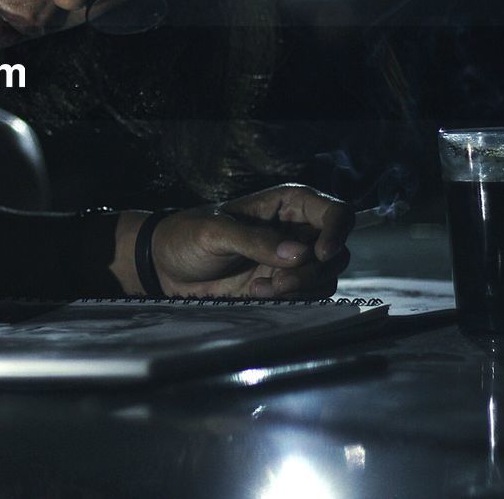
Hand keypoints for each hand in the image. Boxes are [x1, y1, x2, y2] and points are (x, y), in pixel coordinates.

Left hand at [151, 184, 353, 298]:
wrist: (166, 268)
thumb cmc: (186, 236)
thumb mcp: (214, 232)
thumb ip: (256, 240)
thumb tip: (300, 252)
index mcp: (287, 204)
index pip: (336, 212)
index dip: (337, 231)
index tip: (320, 254)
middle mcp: (298, 229)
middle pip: (337, 251)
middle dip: (313, 270)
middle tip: (279, 281)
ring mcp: (293, 259)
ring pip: (327, 276)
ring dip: (302, 287)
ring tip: (262, 288)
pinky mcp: (285, 285)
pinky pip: (310, 295)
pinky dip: (293, 299)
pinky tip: (258, 293)